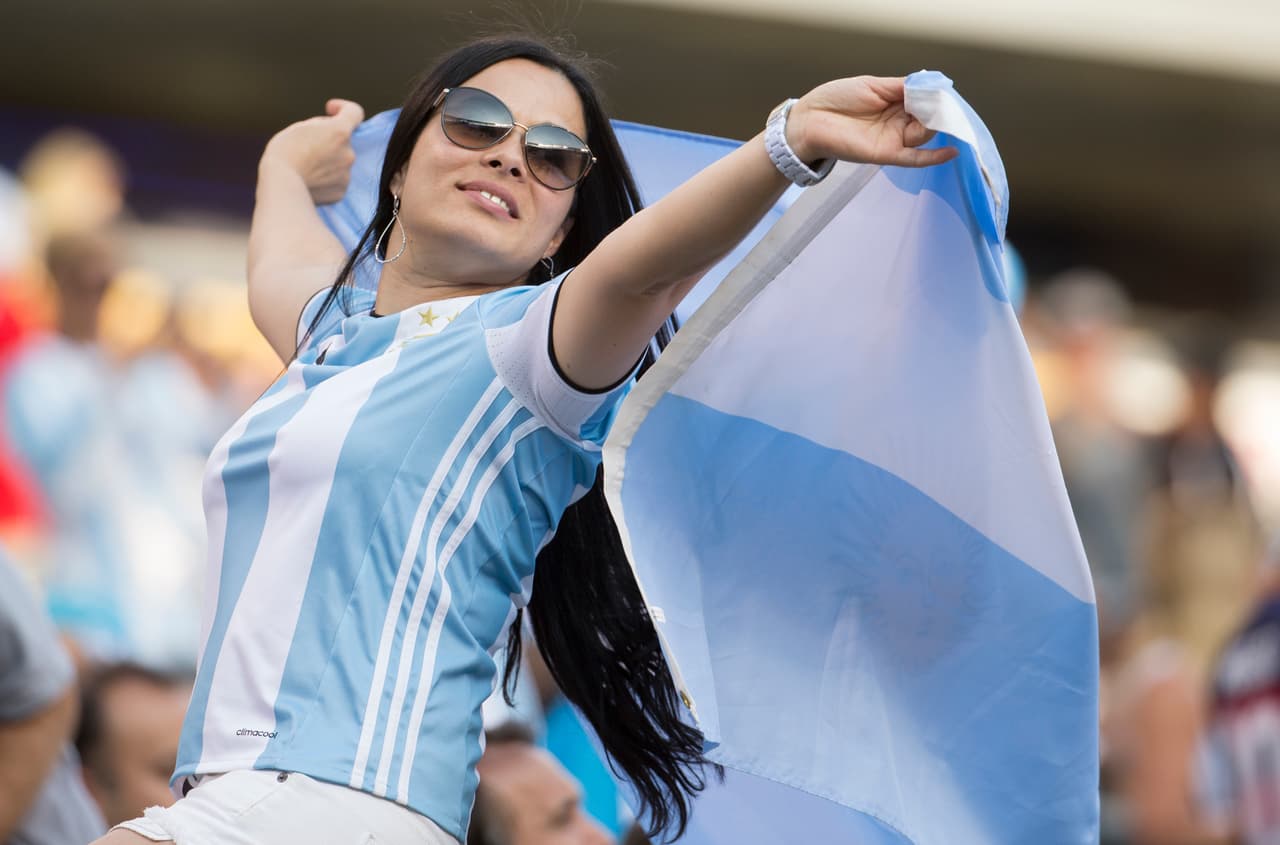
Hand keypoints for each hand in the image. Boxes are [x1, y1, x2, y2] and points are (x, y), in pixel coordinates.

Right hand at [261, 98, 364, 203]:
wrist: (281, 184)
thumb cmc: (285, 152)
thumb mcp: (300, 127)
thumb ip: (321, 125)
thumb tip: (329, 130)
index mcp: (339, 132)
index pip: (354, 112)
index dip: (343, 108)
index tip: (330, 110)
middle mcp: (349, 153)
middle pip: (343, 140)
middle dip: (329, 139)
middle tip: (307, 146)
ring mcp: (347, 174)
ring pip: (340, 161)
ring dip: (328, 160)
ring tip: (307, 165)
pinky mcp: (341, 191)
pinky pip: (336, 180)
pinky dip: (326, 178)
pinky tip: (310, 179)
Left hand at [787, 77, 955, 168]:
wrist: (809, 120)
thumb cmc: (835, 99)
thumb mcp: (873, 85)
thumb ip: (902, 87)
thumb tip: (930, 84)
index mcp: (896, 101)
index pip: (926, 99)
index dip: (937, 95)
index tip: (945, 89)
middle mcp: (898, 121)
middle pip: (929, 117)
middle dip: (938, 109)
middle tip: (941, 102)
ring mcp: (893, 138)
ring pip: (924, 133)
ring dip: (935, 123)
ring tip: (939, 114)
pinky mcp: (886, 154)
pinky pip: (914, 158)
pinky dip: (933, 157)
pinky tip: (951, 153)